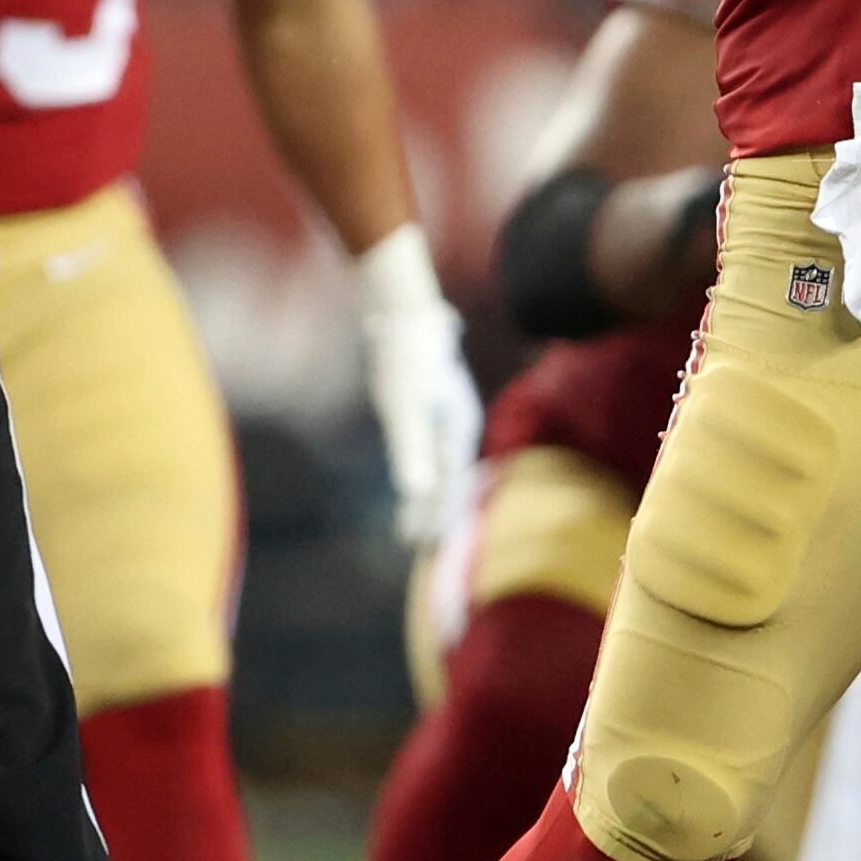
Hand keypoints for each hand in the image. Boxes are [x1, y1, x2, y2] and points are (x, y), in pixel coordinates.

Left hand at [351, 222, 479, 544]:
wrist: (403, 311)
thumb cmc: (403, 356)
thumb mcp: (402, 402)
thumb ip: (409, 446)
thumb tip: (415, 490)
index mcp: (458, 428)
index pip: (451, 484)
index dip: (440, 516)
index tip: (429, 547)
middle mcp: (457, 426)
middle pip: (450, 481)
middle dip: (437, 515)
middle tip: (420, 550)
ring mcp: (445, 419)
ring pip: (441, 470)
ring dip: (427, 501)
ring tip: (411, 531)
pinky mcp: (430, 412)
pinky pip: (429, 456)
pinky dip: (420, 479)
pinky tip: (409, 490)